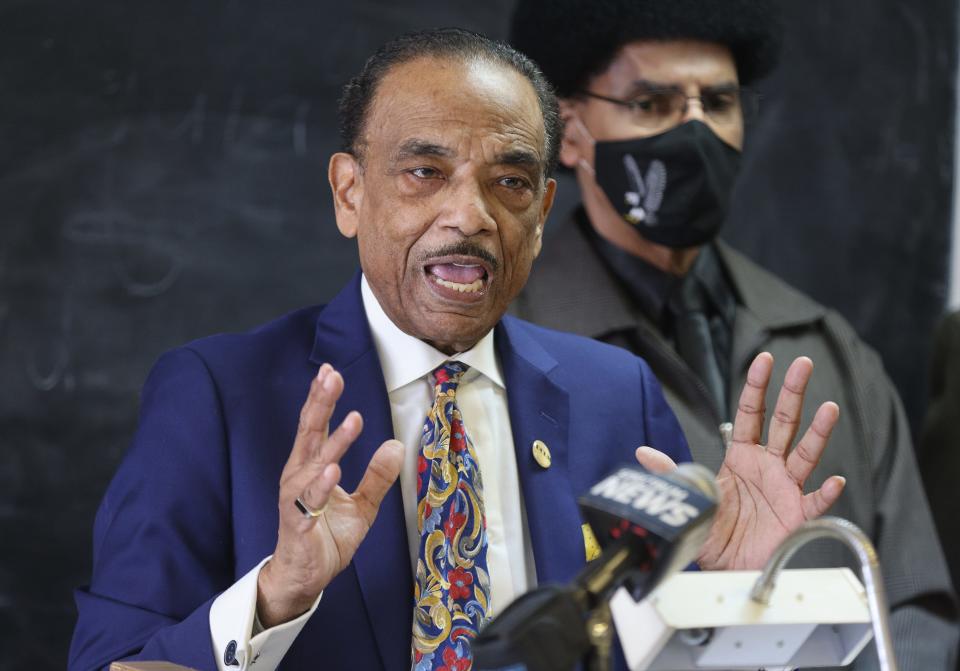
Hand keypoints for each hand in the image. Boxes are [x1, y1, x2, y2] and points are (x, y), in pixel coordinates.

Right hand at [257, 363, 402, 626]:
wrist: (306, 577)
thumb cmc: (328, 536)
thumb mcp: (363, 505)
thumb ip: (377, 477)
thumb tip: (396, 445)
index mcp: (311, 467)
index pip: (317, 426)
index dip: (323, 399)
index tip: (331, 371)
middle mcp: (299, 476)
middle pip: (310, 433)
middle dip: (321, 403)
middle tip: (331, 375)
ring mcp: (296, 498)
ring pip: (314, 463)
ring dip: (334, 442)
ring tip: (353, 419)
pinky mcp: (298, 522)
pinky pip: (309, 501)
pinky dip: (320, 485)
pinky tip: (332, 469)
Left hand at [636, 352, 845, 570]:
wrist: (722, 565)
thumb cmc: (710, 526)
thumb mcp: (689, 495)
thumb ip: (671, 472)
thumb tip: (642, 453)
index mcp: (741, 455)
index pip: (751, 413)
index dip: (756, 387)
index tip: (764, 360)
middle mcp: (767, 465)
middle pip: (784, 421)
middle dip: (793, 393)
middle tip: (803, 364)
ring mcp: (785, 487)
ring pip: (805, 453)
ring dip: (818, 432)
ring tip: (829, 409)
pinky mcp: (796, 514)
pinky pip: (815, 501)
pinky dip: (826, 492)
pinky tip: (835, 480)